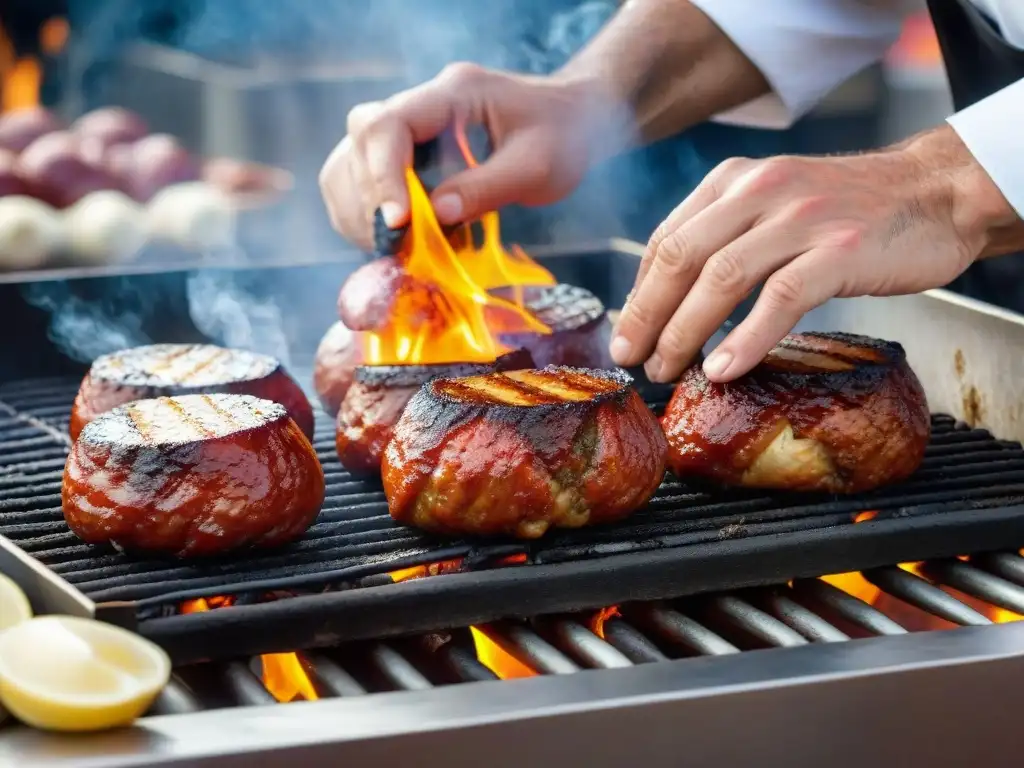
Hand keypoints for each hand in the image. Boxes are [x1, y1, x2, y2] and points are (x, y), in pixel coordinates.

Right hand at [319, 63, 607, 250]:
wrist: (575, 121)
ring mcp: (413, 127)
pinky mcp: (409, 154)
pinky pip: (363, 180)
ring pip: (351, 160)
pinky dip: (366, 214)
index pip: (390, 123)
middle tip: (394, 242)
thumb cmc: (565, 137)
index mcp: (454, 93)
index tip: (398, 222)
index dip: (383, 176)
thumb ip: (487, 188)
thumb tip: (438, 215)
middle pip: (361, 140)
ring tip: (390, 247)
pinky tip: (392, 242)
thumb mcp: (538, 166)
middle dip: (368, 197)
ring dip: (359, 208)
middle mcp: (424, 104)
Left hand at [610, 124, 1018, 382]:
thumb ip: (724, 236)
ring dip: (685, 331)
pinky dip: (747, 337)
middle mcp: (761, 190)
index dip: (638, 294)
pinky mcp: (841, 249)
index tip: (625, 335)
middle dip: (647, 316)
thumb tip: (668, 299)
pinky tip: (725, 369)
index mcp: (735, 181)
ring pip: (721, 277)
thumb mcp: (774, 203)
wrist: (935, 191)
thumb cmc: (850, 209)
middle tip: (632, 360)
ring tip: (669, 370)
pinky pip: (780, 298)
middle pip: (682, 258)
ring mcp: (802, 217)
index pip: (666, 240)